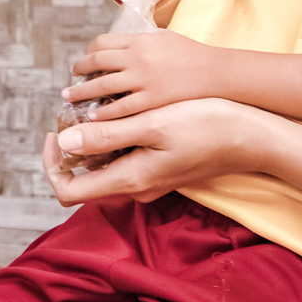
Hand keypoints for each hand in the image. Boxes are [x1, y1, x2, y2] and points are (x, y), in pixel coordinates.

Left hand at [42, 97, 263, 204]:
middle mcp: (135, 190)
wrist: (250, 137)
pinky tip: (120, 118)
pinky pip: (121, 164)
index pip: (67, 191)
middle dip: (68, 149)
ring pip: (101, 170)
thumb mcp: (152, 125)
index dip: (51, 164)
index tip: (55, 131)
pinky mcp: (158, 174)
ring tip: (94, 111)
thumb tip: (64, 142)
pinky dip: (111, 143)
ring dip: (90, 144)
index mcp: (129, 181)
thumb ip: (107, 136)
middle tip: (72, 114)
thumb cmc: (205, 126)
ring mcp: (147, 184)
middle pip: (81, 180)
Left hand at [63, 32, 226, 118]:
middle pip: (96, 62)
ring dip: (82, 93)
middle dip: (80, 72)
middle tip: (71, 81)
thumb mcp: (164, 38)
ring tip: (71, 98)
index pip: (101, 43)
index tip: (83, 62)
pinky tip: (92, 117)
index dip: (88, 53)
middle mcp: (137, 58)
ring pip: (102, 86)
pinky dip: (102, 112)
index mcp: (139, 40)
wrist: (220, 75)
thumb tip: (120, 43)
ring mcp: (143, 80)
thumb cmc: (193, 57)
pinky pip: (119, 108)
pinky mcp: (151, 102)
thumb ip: (140, 41)